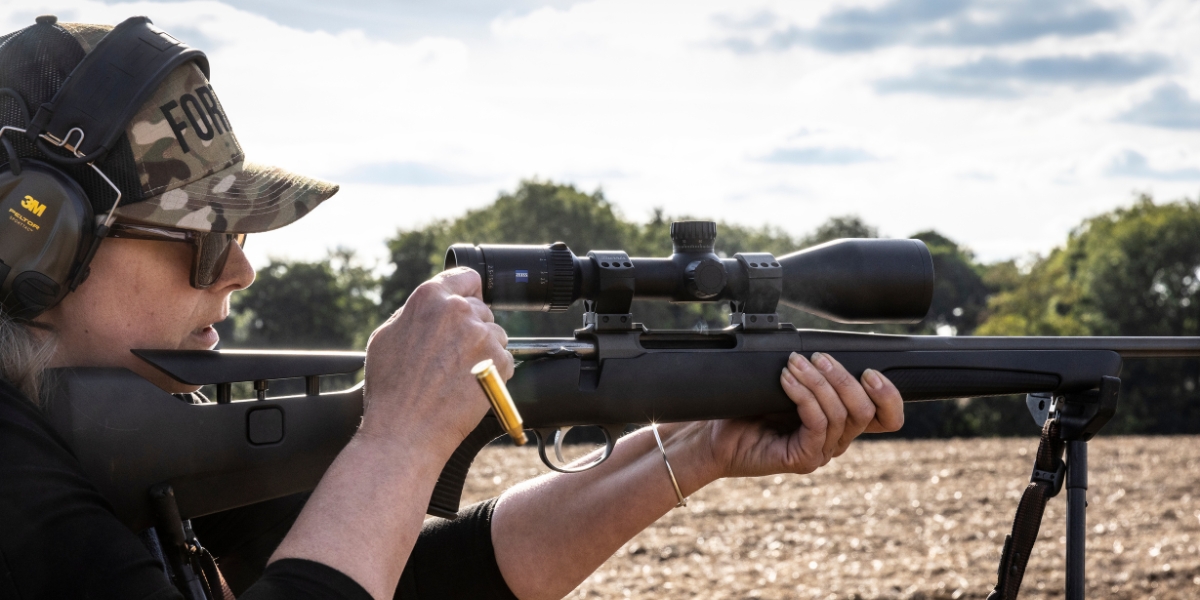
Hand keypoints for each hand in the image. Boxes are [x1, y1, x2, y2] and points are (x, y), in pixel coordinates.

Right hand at [358, 267, 512, 455]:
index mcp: (430, 297)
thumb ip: (414, 313)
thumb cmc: (391, 389)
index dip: (468, 292)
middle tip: (452, 357)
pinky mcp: (499, 362)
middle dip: (472, 329)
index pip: (467, 277)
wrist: (406, 431)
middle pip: (481, 310)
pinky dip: (494, 373)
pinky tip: (469, 387)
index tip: (469, 303)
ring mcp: (482, 336)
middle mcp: (459, 311)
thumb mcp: (386, 336)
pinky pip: (505, 360)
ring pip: (495, 335)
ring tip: (457, 376)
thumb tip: (432, 306)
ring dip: (484, 351)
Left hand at [675, 352, 903, 481]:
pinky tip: (786, 381)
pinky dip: (804, 396)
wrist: (713, 434)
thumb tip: (828, 346)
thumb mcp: (788, 382)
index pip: (887, 417)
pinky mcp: (804, 459)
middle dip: (844, 377)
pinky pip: (817, 424)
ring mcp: (822, 452)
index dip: (889, 396)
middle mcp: (836, 440)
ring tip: (793, 365)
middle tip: (817, 357)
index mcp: (841, 422)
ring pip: (841, 414)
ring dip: (818, 382)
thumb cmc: (747, 407)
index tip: (871, 370)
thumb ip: (814, 371)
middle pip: (866, 411)